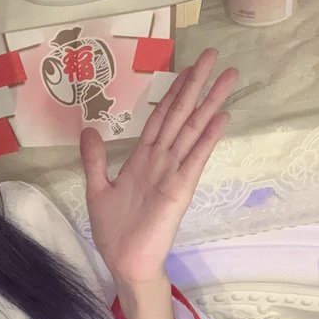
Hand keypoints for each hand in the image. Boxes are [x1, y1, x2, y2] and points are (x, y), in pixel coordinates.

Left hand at [80, 48, 237, 286]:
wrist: (125, 262)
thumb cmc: (115, 232)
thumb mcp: (97, 189)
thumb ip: (95, 160)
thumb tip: (89, 129)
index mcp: (143, 159)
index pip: (161, 117)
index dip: (173, 91)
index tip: (187, 66)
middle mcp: (162, 160)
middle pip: (181, 115)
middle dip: (196, 85)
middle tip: (213, 55)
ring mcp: (174, 173)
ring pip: (192, 130)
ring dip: (210, 102)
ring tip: (228, 76)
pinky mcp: (180, 189)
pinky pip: (195, 158)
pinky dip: (208, 137)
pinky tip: (221, 116)